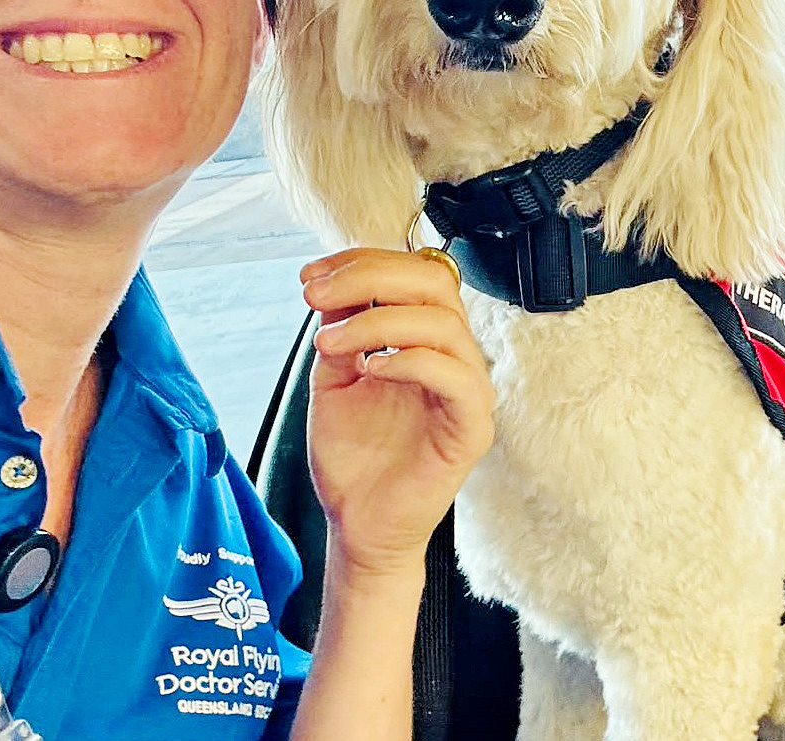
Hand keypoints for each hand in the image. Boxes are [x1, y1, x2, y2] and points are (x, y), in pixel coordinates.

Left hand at [301, 248, 493, 578]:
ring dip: (377, 321)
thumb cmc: (354, 458)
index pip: (412, 272)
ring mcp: (468, 389)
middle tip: (317, 294)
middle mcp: (453, 355)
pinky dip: (409, 360)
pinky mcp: (472, 426)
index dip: (362, 261)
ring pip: (443, 323)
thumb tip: (333, 284)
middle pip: (435, 281)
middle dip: (370, 276)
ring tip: (329, 341)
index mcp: (426, 339)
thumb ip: (342, 330)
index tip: (311, 275)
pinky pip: (455, 376)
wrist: (359, 524)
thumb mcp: (335, 378)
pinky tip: (370, 369)